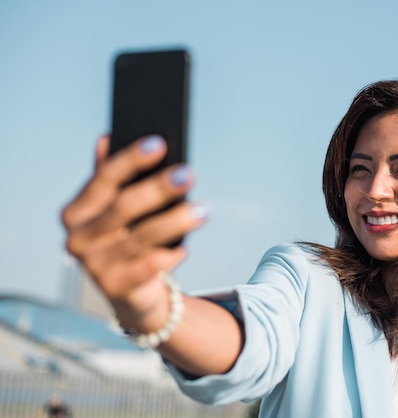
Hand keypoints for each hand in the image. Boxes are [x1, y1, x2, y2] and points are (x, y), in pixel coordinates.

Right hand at [61, 135, 205, 316]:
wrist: (130, 293)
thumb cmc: (124, 241)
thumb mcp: (114, 210)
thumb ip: (110, 177)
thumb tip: (106, 138)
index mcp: (77, 212)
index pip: (104, 178)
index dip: (131, 159)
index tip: (159, 144)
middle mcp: (80, 238)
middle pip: (125, 206)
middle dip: (159, 188)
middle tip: (188, 174)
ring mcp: (96, 266)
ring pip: (144, 236)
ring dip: (177, 221)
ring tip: (203, 210)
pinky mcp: (118, 288)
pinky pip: (152, 265)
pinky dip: (172, 254)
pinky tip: (185, 248)